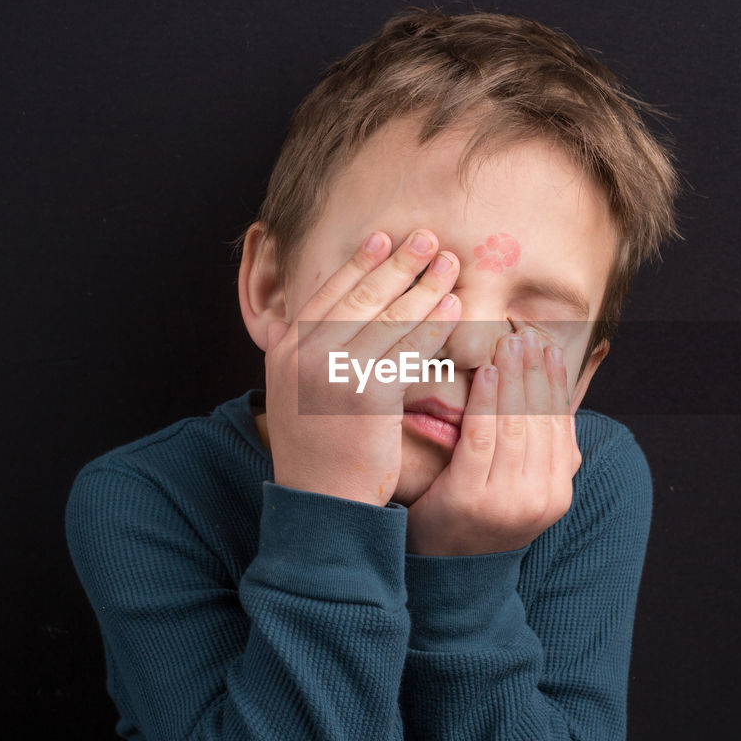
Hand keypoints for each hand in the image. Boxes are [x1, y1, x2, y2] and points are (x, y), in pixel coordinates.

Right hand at [263, 230, 461, 505]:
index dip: (359, 262)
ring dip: (423, 285)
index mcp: (286, 349)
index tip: (384, 237)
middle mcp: (304, 355)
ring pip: (387, 318)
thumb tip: (311, 320)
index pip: (327, 292)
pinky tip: (454, 308)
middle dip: (397, 262)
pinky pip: (408, 350)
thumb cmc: (319, 449)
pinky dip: (433, 325)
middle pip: (360, 296)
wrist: (322, 503)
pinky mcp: (367, 394)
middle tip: (429, 237)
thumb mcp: (295, 392)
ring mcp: (333, 373)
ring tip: (450, 263)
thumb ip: (305, 353)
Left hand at [406, 327, 581, 554]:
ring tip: (508, 345)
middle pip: (540, 420)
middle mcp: (542, 498)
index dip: (555, 383)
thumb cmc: (480, 521)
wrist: (448, 575)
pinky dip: (487, 402)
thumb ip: (540, 454)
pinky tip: (487, 374)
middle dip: (534, 372)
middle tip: (525, 335)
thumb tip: (556, 402)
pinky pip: (483, 438)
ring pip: (516, 425)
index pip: (561, 426)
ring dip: (513, 379)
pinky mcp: (472, 498)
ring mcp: (509, 501)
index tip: (548, 348)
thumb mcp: (522, 491)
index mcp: (559, 494)